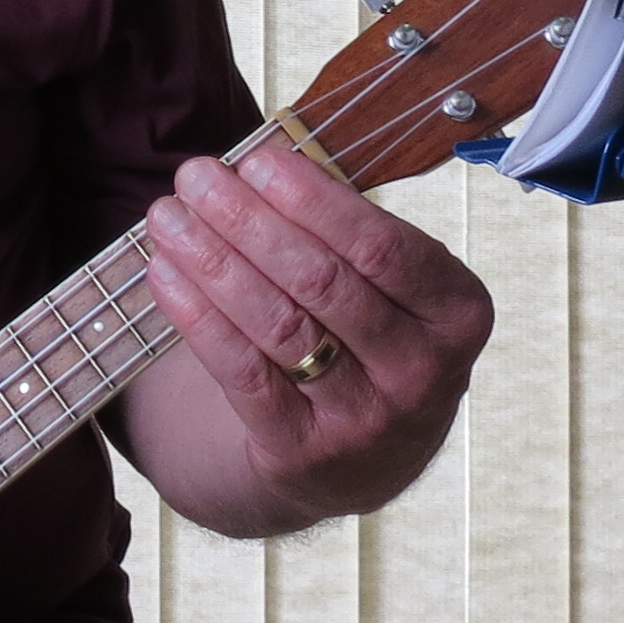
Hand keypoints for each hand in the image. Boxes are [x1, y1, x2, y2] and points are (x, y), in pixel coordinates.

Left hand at [132, 146, 494, 532]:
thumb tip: (258, 165)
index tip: (256, 160)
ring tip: (168, 216)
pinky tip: (166, 273)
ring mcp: (366, 421)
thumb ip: (343, 231)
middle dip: (248, 220)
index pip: (382, 246)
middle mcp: (422, 372)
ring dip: (213, 260)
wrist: (359, 462)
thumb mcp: (390, 289)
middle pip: (322, 281)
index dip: (314, 200)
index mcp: (457, 312)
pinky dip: (197, 316)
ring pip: (278, 324)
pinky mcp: (304, 452)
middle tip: (195, 176)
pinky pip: (242, 372)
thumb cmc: (368, 340)